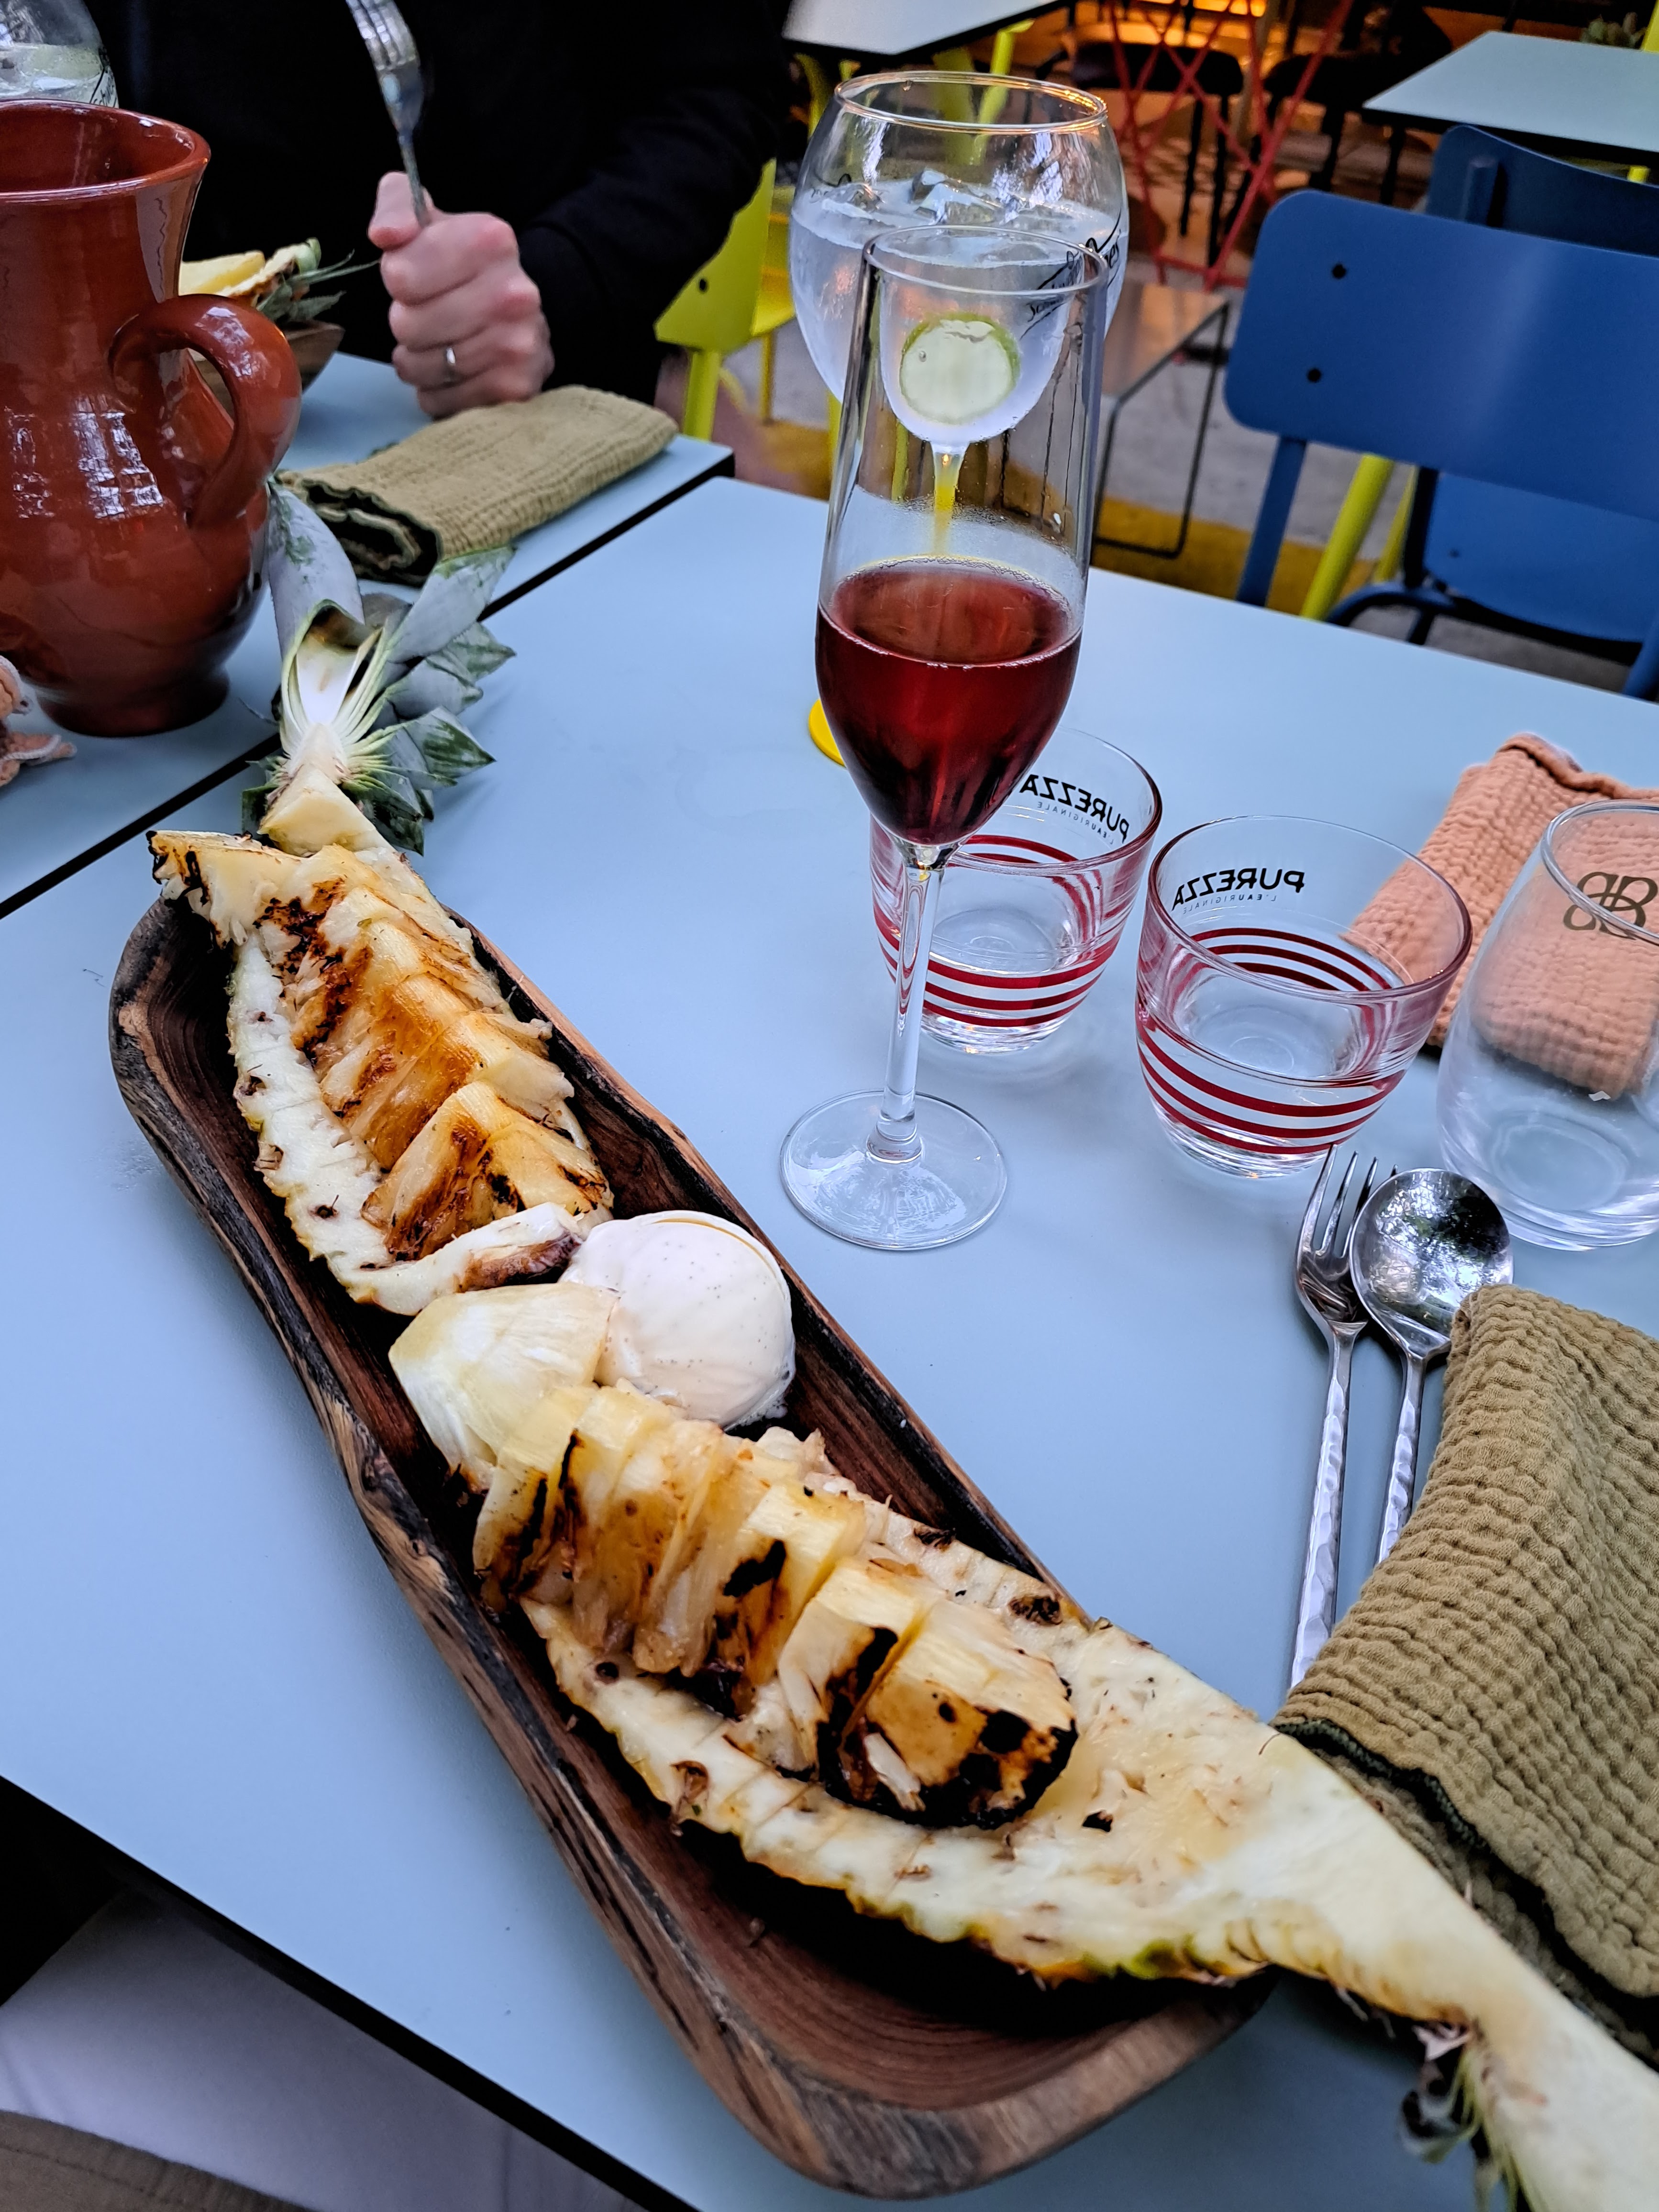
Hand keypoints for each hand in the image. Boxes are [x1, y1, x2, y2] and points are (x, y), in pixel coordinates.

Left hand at [369, 173, 553, 416]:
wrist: (522, 315)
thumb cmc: (462, 267)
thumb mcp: (428, 219)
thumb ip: (398, 207)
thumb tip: (386, 235)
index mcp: (490, 240)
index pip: (400, 275)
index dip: (397, 280)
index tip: (416, 278)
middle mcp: (513, 293)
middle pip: (408, 325)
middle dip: (406, 324)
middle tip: (428, 316)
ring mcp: (518, 344)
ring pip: (423, 367)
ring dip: (418, 361)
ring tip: (438, 345)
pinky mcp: (517, 388)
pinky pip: (440, 401)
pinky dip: (436, 393)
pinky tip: (452, 373)